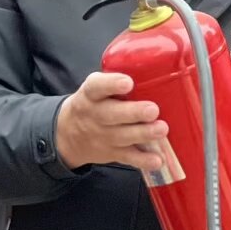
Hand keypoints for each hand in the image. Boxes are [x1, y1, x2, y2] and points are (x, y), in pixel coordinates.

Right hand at [54, 70, 170, 171]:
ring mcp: (104, 136)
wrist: (68, 134)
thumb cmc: (93, 104)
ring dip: (143, 134)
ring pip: (123, 136)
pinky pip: (127, 158)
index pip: (97, 87)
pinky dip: (143, 161)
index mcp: (90, 94)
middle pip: (112, 114)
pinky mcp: (112, 153)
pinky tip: (157, 160)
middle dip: (133, 113)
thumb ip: (116, 82)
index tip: (127, 82)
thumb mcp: (95, 89)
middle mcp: (95, 115)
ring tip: (161, 129)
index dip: (112, 84)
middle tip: (153, 110)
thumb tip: (156, 68)